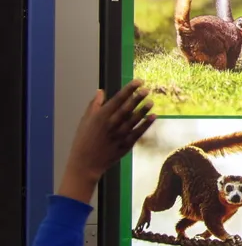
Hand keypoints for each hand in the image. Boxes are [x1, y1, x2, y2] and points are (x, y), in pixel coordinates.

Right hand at [58, 80, 155, 202]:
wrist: (85, 163)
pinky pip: (138, 132)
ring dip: (143, 110)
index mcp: (100, 117)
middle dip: (137, 98)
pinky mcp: (125, 144)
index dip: (129, 89)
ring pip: (134, 120)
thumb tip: (101, 91)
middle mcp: (111, 125)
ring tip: (151, 102)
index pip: (117, 99)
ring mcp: (119, 135)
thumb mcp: (85, 121)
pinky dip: (146, 124)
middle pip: (127, 108)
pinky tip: (153, 116)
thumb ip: (94, 105)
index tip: (138, 82)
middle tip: (147, 90)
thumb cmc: (84, 140)